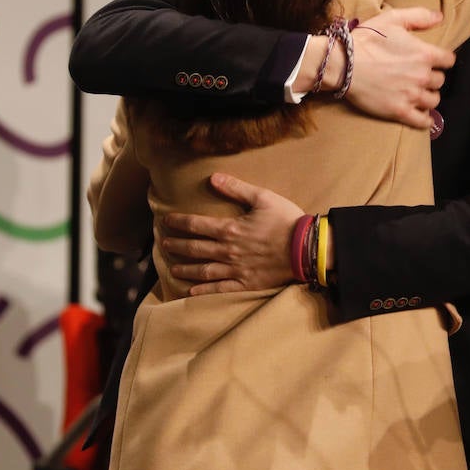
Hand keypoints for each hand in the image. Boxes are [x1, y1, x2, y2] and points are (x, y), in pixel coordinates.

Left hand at [157, 172, 302, 295]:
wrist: (305, 248)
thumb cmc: (286, 220)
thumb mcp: (263, 197)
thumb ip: (236, 187)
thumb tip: (213, 177)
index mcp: (230, 229)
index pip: (196, 225)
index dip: (179, 222)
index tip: (166, 221)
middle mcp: (227, 251)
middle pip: (195, 248)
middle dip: (177, 245)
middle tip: (164, 244)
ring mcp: (235, 269)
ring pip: (203, 271)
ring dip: (185, 269)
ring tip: (173, 268)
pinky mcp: (245, 283)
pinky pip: (219, 289)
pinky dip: (204, 292)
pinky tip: (191, 293)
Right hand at [344, 7, 454, 127]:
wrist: (343, 63)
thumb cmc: (366, 40)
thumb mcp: (393, 19)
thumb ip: (419, 16)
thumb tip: (440, 17)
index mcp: (424, 54)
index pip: (448, 60)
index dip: (442, 60)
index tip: (435, 61)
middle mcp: (422, 76)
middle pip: (440, 80)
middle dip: (432, 77)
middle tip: (420, 76)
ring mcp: (411, 95)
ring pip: (433, 100)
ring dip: (428, 96)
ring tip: (419, 93)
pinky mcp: (399, 111)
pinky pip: (422, 121)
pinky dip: (425, 120)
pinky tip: (424, 117)